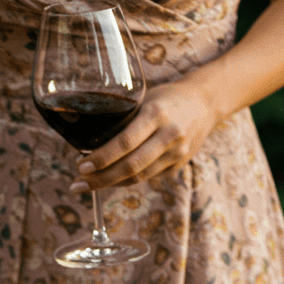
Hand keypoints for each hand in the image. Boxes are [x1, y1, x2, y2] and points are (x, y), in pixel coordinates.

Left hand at [69, 81, 217, 190]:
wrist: (204, 103)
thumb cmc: (167, 98)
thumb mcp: (144, 100)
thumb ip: (123, 118)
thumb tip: (87, 138)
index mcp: (156, 114)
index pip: (125, 142)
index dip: (101, 158)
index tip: (81, 166)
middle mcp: (169, 135)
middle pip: (131, 166)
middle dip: (101, 178)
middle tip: (78, 183)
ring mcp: (177, 153)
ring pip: (139, 177)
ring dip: (111, 183)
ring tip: (89, 184)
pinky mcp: (179, 165)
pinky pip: (148, 177)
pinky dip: (127, 180)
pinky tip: (111, 179)